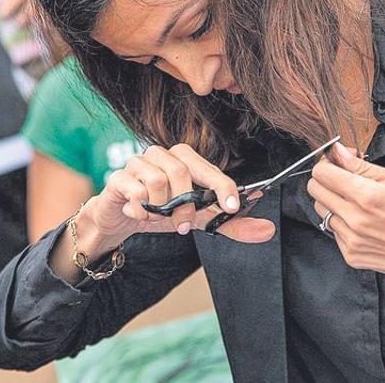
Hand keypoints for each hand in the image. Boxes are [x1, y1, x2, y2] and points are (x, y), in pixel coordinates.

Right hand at [50, 144, 274, 282]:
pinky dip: (141, 209)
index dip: (222, 186)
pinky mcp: (118, 178)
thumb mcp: (198, 220)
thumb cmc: (159, 211)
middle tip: (185, 226)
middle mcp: (161, 155)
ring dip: (161, 208)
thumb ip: (229, 223)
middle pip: (182, 171)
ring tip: (158, 218)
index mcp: (183, 159)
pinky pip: (134, 190)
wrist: (119, 219)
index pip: (208, 168)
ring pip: (157, 181)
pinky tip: (139, 214)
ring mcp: (138, 163)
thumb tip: (267, 229)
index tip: (232, 207)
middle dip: (186, 205)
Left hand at [307, 144, 384, 281]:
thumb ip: (363, 167)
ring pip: (322, 211)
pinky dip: (342, 222)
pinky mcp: (352, 256)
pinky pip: (333, 231)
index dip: (328, 163)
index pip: (322, 174)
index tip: (339, 162)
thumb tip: (339, 152)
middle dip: (327, 179)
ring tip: (357, 200)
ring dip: (333, 201)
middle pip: (315, 191)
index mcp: (366, 196)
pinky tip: (362, 219)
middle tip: (345, 177)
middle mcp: (354, 220)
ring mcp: (351, 240)